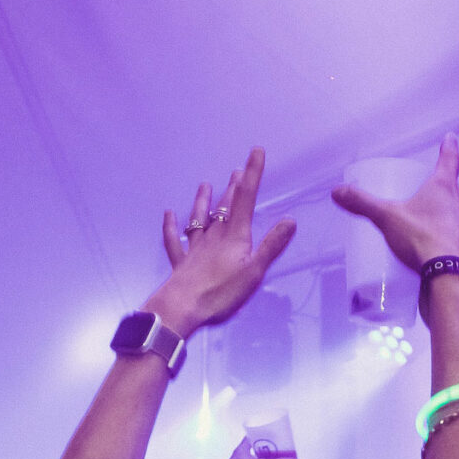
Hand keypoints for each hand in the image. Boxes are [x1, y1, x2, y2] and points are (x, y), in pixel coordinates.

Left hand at [146, 147, 297, 334]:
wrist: (182, 306)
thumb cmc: (221, 291)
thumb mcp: (254, 271)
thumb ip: (271, 245)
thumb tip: (290, 220)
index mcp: (234, 236)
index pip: (246, 199)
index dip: (253, 174)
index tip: (256, 151)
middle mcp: (214, 236)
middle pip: (224, 206)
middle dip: (232, 187)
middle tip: (235, 171)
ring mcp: (194, 248)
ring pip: (198, 219)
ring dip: (202, 201)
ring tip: (204, 184)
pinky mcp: (181, 262)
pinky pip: (173, 241)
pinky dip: (170, 227)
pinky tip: (168, 214)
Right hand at [331, 133, 458, 276]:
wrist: (450, 278)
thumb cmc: (423, 241)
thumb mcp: (387, 218)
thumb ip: (363, 203)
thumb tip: (339, 192)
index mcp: (444, 189)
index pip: (449, 160)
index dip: (448, 148)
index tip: (450, 139)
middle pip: (456, 194)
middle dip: (445, 199)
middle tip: (429, 208)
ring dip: (457, 223)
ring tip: (439, 235)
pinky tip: (455, 255)